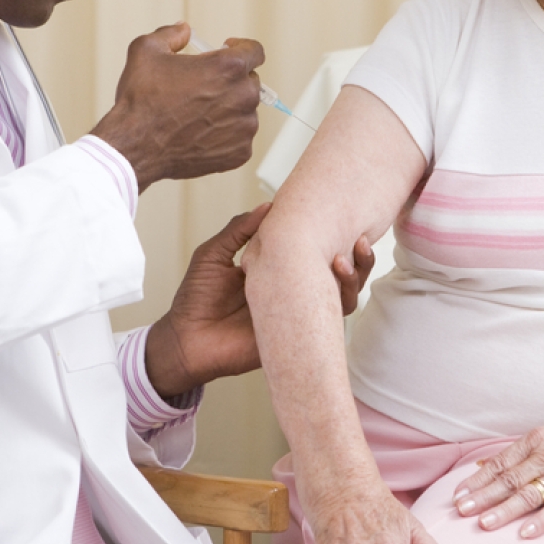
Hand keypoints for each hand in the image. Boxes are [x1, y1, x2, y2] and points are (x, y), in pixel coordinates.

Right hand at [90, 23, 265, 189]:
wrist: (134, 147)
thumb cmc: (141, 102)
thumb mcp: (147, 51)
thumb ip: (171, 34)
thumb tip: (183, 30)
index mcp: (229, 67)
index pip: (255, 51)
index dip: (242, 48)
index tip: (230, 52)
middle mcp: (243, 96)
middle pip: (250, 81)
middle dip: (231, 82)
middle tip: (203, 89)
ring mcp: (244, 127)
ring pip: (245, 112)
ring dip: (228, 110)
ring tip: (198, 115)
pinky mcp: (239, 153)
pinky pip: (240, 138)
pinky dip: (225, 136)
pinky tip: (200, 134)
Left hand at [144, 204, 375, 397]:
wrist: (185, 338)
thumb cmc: (196, 297)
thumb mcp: (215, 253)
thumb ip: (241, 229)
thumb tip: (270, 204)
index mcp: (279, 270)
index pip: (316, 252)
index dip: (334, 237)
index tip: (340, 218)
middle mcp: (294, 291)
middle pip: (340, 275)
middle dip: (358, 258)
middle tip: (358, 239)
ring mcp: (298, 314)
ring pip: (342, 298)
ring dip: (353, 278)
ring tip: (345, 260)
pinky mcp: (297, 336)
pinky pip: (327, 324)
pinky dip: (338, 305)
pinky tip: (333, 287)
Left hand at [451, 410, 543, 538]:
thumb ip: (516, 453)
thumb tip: (483, 466)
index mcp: (535, 440)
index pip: (500, 463)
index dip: (477, 480)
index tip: (458, 493)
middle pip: (509, 480)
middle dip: (482, 496)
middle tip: (461, 509)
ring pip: (528, 495)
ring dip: (504, 510)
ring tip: (484, 523)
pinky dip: (541, 521)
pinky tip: (525, 533)